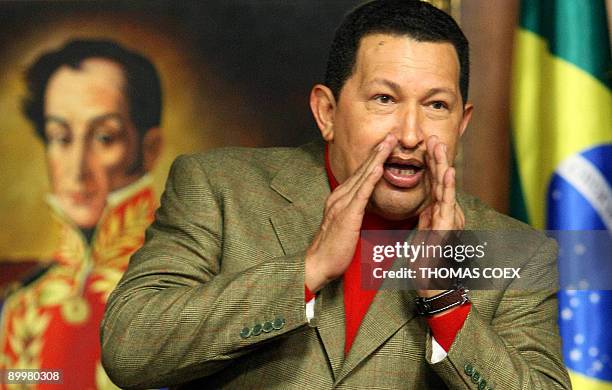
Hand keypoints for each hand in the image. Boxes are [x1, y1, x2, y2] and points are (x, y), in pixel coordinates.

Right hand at [305, 133, 395, 291]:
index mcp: (340, 198)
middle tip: (392, 134)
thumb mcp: (345, 225)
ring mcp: (341, 204)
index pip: (360, 174)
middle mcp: (339, 196)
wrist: (317, 264)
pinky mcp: (347, 215)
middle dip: (378, 151)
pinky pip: (361, 193)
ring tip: (389, 143)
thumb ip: (354, 211)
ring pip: (362, 176)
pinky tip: (379, 167)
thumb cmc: (333, 249)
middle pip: (362, 169)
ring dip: (377, 158)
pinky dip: (370, 178)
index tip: (387, 145)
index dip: (374, 158)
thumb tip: (365, 204)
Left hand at [416, 136, 464, 298]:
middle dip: (437, 159)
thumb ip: (428, 217)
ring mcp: (448, 221)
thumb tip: (428, 204)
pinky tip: (448, 173)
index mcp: (439, 213)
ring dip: (443, 166)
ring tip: (439, 147)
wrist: (433, 284)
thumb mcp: (426, 234)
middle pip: (440, 182)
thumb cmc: (429, 261)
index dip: (430, 164)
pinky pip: (446, 205)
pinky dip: (447, 188)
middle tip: (433, 138)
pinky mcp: (446, 230)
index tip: (425, 145)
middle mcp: (447, 214)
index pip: (434, 184)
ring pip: (445, 189)